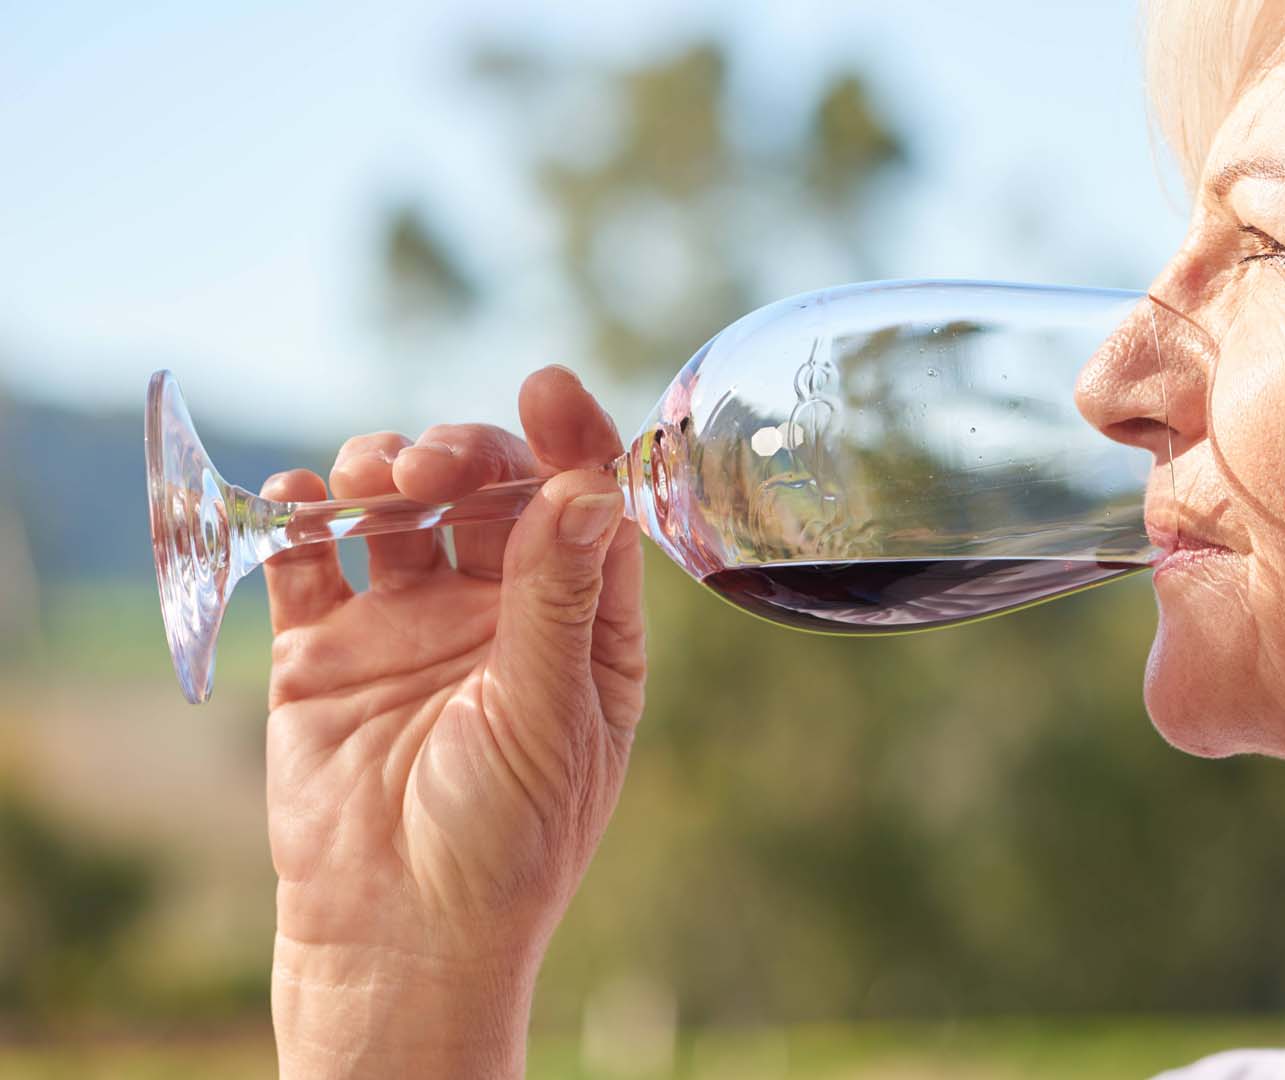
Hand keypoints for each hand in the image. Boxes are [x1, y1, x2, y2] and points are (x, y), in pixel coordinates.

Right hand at [259, 366, 644, 1077]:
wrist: (396, 931)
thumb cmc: (504, 838)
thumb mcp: (547, 714)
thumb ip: (555, 597)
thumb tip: (588, 484)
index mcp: (581, 625)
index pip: (585, 508)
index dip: (572, 441)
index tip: (547, 388)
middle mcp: (500, 610)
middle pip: (490, 491)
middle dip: (466, 455)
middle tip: (433, 468)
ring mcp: (410, 622)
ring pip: (400, 507)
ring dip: (387, 469)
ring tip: (378, 481)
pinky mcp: (326, 645)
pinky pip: (311, 557)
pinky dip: (302, 514)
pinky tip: (305, 498)